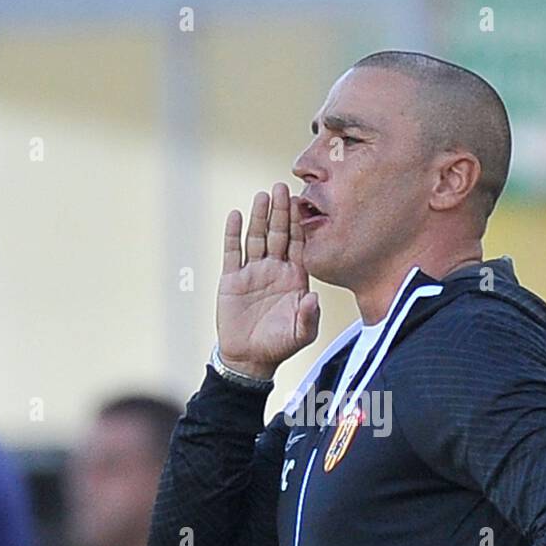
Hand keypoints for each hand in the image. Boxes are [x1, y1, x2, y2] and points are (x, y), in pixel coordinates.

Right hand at [216, 182, 320, 379]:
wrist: (249, 358)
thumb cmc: (280, 345)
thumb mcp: (302, 334)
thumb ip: (310, 315)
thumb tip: (313, 296)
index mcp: (295, 278)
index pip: (299, 244)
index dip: (300, 224)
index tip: (302, 202)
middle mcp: (275, 270)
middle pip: (279, 234)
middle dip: (281, 211)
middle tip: (282, 187)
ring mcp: (253, 272)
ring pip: (257, 237)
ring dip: (259, 217)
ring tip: (262, 195)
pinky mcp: (232, 278)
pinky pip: (233, 251)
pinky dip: (233, 233)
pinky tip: (235, 214)